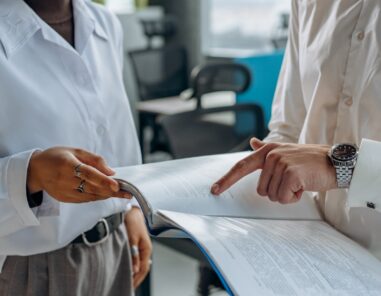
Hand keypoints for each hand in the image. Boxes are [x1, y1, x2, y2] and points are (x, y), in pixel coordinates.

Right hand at [27, 147, 130, 202]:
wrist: (35, 170)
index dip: (103, 181)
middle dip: (111, 191)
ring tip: (121, 193)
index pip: (88, 174)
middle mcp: (65, 180)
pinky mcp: (65, 199)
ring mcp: (64, 191)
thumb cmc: (57, 156)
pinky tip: (106, 194)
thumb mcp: (75, 151)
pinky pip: (85, 199)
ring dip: (106, 195)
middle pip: (92, 188)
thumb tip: (111, 171)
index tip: (116, 185)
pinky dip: (97, 197)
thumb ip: (94, 159)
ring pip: (90, 196)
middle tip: (127, 192)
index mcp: (67, 165)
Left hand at [124, 207, 151, 288]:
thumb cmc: (132, 222)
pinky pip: (136, 259)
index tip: (130, 286)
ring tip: (127, 281)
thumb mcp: (132, 238)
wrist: (131, 210)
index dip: (137, 278)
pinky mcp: (135, 245)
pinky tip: (128, 270)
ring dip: (134, 273)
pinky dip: (132, 266)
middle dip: (136, 278)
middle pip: (142, 268)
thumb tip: (134, 270)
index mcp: (147, 249)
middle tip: (128, 287)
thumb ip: (133, 254)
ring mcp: (141, 248)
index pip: (143, 268)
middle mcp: (145, 250)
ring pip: (139, 264)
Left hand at [211, 138, 336, 203]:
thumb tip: (253, 141)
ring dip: (287, 194)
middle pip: (261, 190)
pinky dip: (294, 197)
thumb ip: (266, 148)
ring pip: (272, 196)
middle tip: (293, 181)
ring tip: (299, 181)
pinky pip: (283, 198)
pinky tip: (304, 185)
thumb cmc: (309, 161)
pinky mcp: (290, 173)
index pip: (241, 166)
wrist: (334, 161)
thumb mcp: (285, 151)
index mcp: (267, 151)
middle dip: (277, 191)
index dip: (227, 179)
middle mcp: (271, 155)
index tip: (215, 190)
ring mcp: (280, 163)